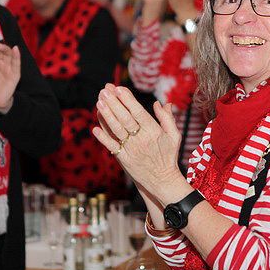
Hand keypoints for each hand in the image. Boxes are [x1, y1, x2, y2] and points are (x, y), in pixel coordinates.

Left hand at [92, 84, 183, 203]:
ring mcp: (132, 150)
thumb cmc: (168, 156)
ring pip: (117, 130)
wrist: (163, 181)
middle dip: (114, 103)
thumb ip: (168, 118)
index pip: (139, 112)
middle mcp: (142, 140)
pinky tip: (94, 128)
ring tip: (99, 102)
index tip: (119, 88)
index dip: (128, 100)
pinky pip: (112, 147)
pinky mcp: (125, 160)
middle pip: (125, 119)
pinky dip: (103, 138)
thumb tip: (161, 103)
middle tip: (104, 91)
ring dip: (106, 116)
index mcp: (154, 131)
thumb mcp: (174, 136)